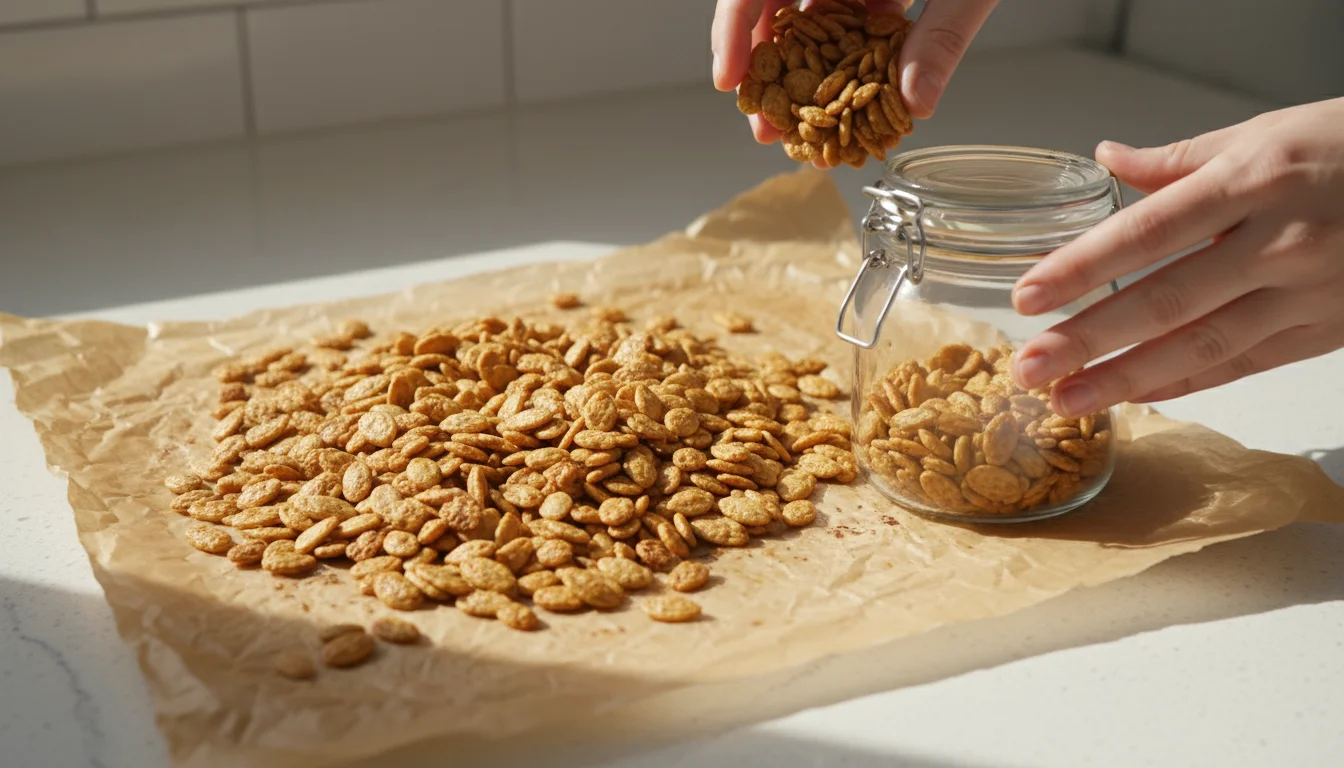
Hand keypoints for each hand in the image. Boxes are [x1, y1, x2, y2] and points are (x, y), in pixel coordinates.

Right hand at [710, 0, 998, 161]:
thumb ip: (942, 32)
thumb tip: (916, 101)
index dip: (733, 30)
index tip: (731, 81)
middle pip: (778, 5)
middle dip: (768, 69)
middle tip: (767, 127)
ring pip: (814, 17)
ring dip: (806, 71)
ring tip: (803, 128)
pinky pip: (854, 15)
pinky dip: (847, 57)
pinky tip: (847, 102)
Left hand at [1011, 97, 1343, 416]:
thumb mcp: (1267, 133)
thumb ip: (1181, 159)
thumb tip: (1108, 158)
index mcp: (1254, 181)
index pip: (1149, 232)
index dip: (1083, 268)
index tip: (1028, 295)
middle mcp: (1279, 243)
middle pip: (1166, 301)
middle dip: (1089, 340)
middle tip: (1028, 366)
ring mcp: (1306, 294)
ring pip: (1201, 347)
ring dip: (1125, 379)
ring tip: (1066, 399)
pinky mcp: (1324, 332)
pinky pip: (1243, 365)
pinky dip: (1184, 385)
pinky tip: (1134, 397)